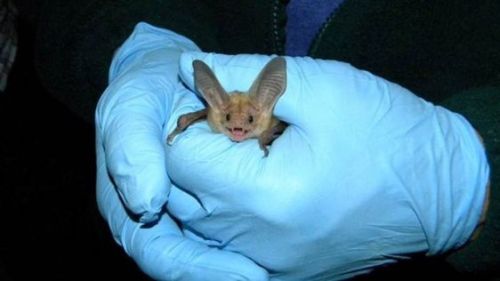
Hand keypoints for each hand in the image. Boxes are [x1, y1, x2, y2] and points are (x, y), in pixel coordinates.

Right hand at [95, 23, 267, 280]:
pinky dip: (250, 238)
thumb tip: (146, 202)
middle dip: (227, 271)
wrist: (171, 76)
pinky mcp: (214, 198)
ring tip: (277, 267)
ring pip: (213, 251)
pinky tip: (277, 244)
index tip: (245, 273)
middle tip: (266, 276)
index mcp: (132, 203)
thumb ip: (129, 146)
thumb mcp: (130, 108)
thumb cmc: (146, 92)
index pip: (161, 253)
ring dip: (241, 261)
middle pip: (191, 263)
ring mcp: (188, 209)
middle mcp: (160, 216)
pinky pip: (230, 228)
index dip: (197, 268)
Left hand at [165, 52, 487, 279]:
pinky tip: (260, 186)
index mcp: (266, 197)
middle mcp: (258, 242)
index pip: (180, 159)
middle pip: (182, 193)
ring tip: (251, 154)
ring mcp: (267, 263)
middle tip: (238, 127)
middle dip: (199, 152)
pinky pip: (226, 242)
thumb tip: (188, 68)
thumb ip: (244, 74)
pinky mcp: (279, 271)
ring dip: (212, 182)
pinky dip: (229, 210)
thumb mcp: (321, 87)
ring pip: (199, 221)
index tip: (223, 105)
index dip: (193, 122)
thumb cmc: (388, 135)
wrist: (438, 192)